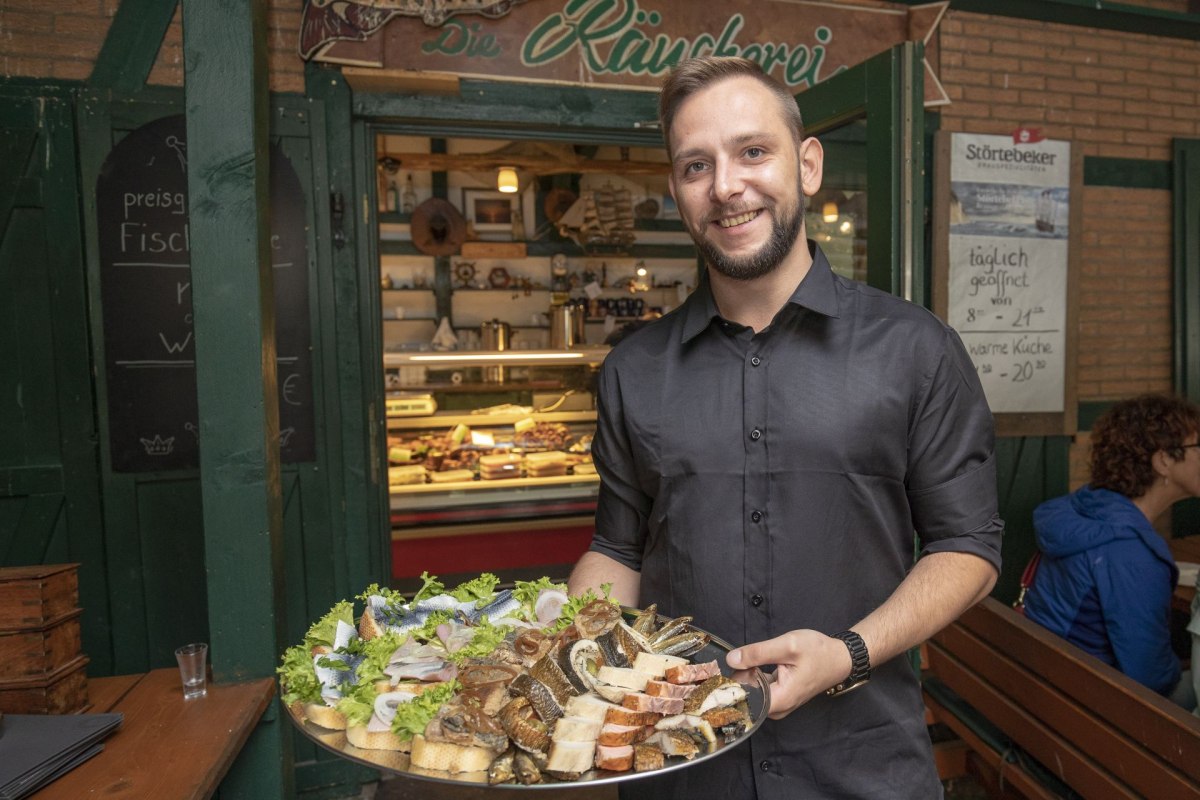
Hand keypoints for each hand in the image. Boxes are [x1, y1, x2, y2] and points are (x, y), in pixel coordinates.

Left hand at [726, 629, 852, 718]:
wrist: (840, 657)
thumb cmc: (818, 652)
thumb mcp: (787, 646)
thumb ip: (758, 653)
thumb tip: (731, 659)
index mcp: (780, 699)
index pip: (744, 703)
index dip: (730, 687)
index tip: (721, 673)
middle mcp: (779, 708)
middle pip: (746, 699)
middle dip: (737, 680)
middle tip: (736, 660)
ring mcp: (780, 704)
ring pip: (751, 695)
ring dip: (745, 678)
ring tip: (745, 660)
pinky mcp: (780, 697)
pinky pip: (759, 691)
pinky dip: (753, 679)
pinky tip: (753, 665)